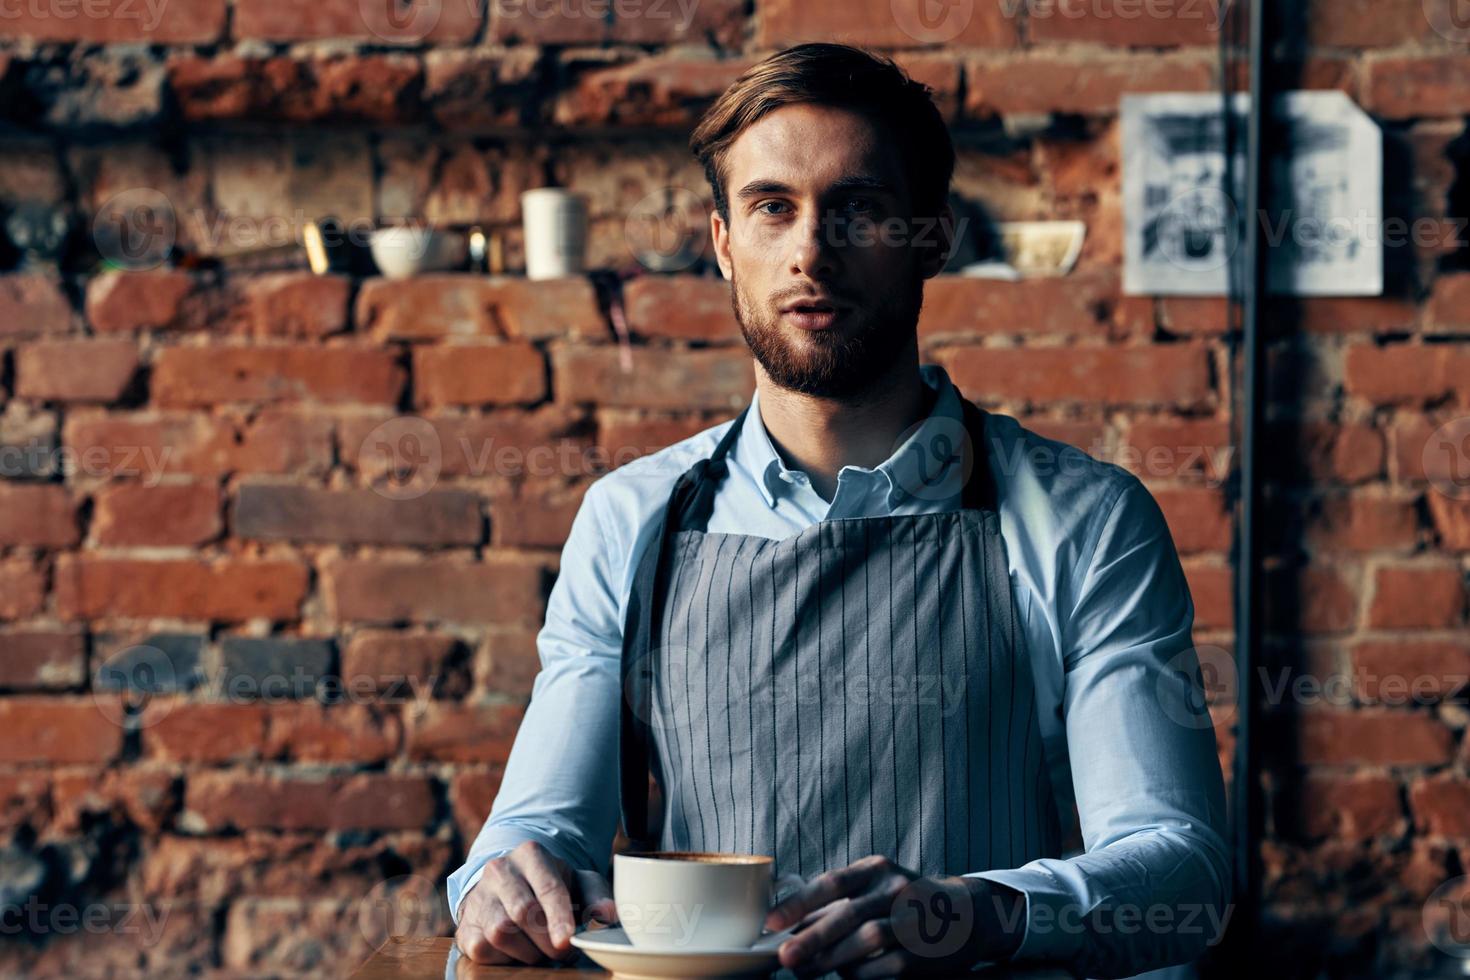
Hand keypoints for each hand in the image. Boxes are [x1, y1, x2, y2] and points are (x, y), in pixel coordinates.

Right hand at [455, 840, 617, 964]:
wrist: (506, 887)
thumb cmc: (549, 886)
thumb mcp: (577, 882)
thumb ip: (596, 896)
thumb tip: (609, 914)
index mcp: (532, 855)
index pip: (547, 887)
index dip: (558, 917)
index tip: (567, 941)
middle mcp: (500, 870)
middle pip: (522, 912)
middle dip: (546, 940)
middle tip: (562, 952)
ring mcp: (479, 896)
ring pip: (500, 932)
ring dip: (527, 951)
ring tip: (541, 951)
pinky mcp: (465, 924)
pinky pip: (481, 948)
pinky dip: (503, 958)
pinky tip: (517, 952)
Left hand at [764, 854, 1025, 977]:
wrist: (965, 915)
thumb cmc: (902, 901)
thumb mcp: (873, 886)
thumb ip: (835, 902)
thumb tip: (786, 925)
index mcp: (877, 868)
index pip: (833, 882)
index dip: (800, 902)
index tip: (772, 921)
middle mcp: (896, 890)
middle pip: (849, 914)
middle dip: (813, 937)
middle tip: (784, 955)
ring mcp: (912, 922)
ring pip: (866, 941)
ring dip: (830, 959)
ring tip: (804, 969)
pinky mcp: (921, 955)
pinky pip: (881, 968)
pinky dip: (857, 974)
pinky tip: (843, 974)